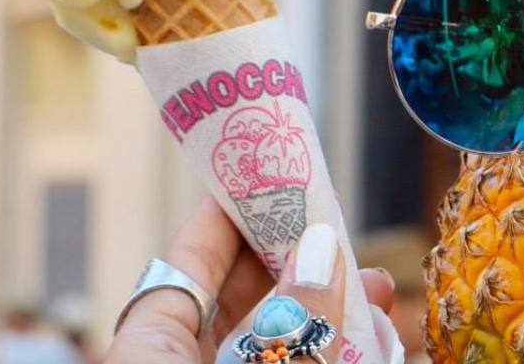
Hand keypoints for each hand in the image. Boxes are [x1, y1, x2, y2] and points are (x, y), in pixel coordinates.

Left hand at [105, 196, 395, 363]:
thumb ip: (293, 316)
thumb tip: (323, 248)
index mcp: (145, 348)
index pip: (186, 264)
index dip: (230, 217)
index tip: (270, 177)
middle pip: (235, 305)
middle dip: (298, 267)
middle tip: (343, 239)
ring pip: (267, 343)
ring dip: (325, 315)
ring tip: (378, 297)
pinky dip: (322, 352)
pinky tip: (373, 344)